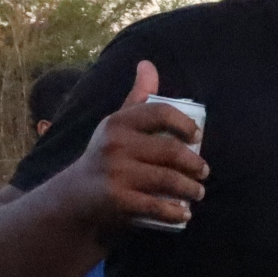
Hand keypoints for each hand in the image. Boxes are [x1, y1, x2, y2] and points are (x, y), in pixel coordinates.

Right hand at [54, 60, 208, 229]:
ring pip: (169, 179)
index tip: (196, 137)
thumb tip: (147, 63)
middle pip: (172, 151)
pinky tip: (184, 213)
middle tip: (203, 173)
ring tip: (198, 192)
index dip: (185, 123)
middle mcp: (115, 145)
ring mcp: (115, 173)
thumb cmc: (106, 155)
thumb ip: (137, 97)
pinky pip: (156, 206)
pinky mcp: (117, 200)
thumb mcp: (116, 124)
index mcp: (118, 123)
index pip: (160, 112)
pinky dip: (175, 211)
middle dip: (195, 164)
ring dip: (191, 189)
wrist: (74, 196)